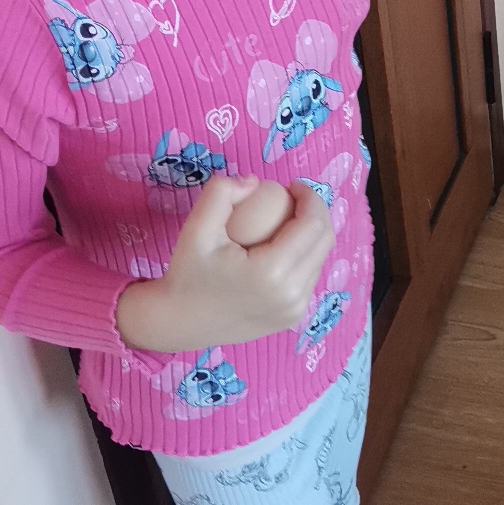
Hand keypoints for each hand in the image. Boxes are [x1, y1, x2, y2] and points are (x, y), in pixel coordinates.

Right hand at [117, 175, 334, 351]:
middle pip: (324, 241)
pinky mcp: (291, 318)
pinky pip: (308, 278)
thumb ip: (221, 193)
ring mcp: (295, 310)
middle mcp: (292, 295)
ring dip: (310, 234)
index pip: (313, 225)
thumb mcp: (196, 227)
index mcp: (272, 272)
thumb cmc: (187, 274)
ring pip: (319, 260)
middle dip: (315, 212)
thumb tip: (255, 182)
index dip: (310, 197)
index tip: (292, 186)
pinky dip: (302, 256)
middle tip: (292, 199)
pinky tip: (281, 246)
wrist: (179, 323)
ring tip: (286, 220)